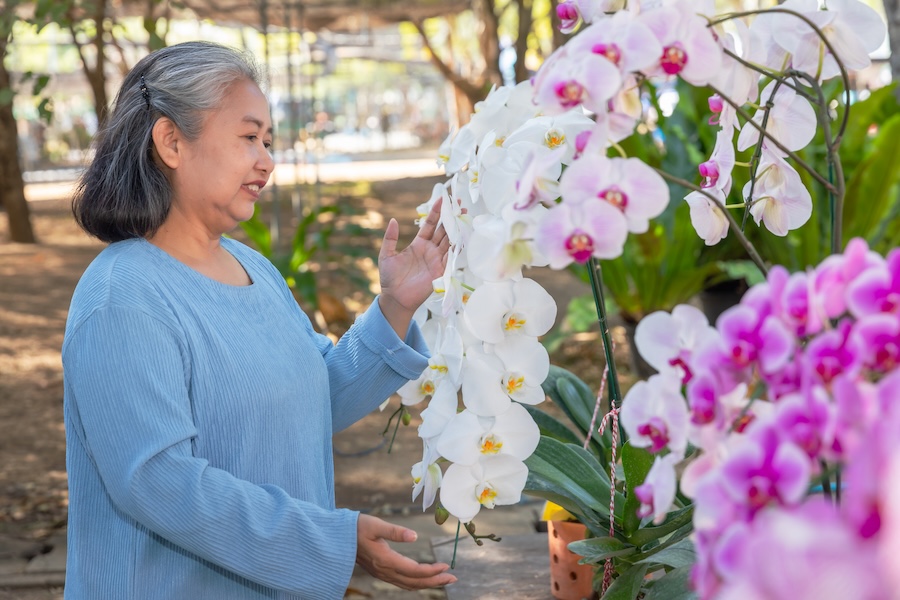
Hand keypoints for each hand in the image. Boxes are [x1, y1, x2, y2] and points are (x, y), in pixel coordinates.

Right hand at [356, 514, 456, 590]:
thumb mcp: (375, 524)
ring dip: (427, 583)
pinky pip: (402, 582)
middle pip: (414, 582)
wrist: (337, 537)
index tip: (447, 566)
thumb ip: (395, 531)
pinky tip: (423, 577)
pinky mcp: (380, 572)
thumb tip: (414, 536)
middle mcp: (384, 571)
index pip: (414, 571)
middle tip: (453, 578)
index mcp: (385, 560)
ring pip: (408, 585)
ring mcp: (382, 573)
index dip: (432, 571)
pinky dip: (416, 582)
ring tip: (443, 578)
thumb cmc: (356, 527)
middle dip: (435, 581)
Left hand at [378, 198, 449, 336]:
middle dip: (452, 217)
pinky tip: (461, 236)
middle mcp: (430, 250)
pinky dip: (457, 247)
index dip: (436, 212)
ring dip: (457, 229)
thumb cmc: (389, 278)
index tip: (442, 199)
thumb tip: (393, 220)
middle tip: (460, 204)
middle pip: (444, 230)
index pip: (431, 224)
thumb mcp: (386, 255)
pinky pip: (451, 257)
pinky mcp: (441, 270)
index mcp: (419, 244)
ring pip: (450, 241)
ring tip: (464, 215)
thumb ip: (390, 238)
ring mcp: (437, 259)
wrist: (395, 298)